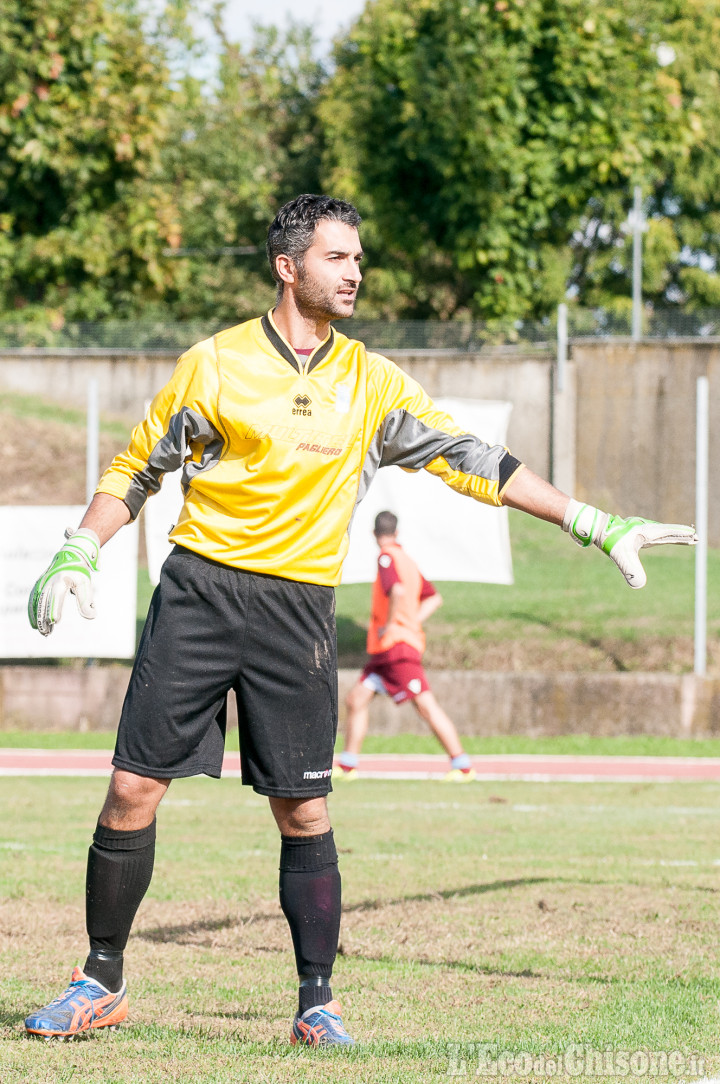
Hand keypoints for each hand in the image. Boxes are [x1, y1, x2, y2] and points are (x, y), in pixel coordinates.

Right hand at [28, 528, 100, 635]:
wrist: (70, 555)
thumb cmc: (79, 572)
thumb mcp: (85, 584)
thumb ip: (86, 601)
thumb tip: (91, 616)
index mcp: (61, 580)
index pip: (57, 596)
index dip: (55, 608)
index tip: (54, 621)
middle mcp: (49, 581)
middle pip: (44, 601)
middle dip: (44, 617)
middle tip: (47, 632)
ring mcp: (42, 583)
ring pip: (37, 602)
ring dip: (38, 617)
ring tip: (42, 631)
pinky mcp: (39, 585)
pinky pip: (33, 600)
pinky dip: (33, 612)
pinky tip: (34, 624)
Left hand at [562, 499, 696, 588]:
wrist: (595, 528)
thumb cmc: (609, 538)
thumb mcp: (620, 556)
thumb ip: (629, 569)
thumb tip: (639, 585)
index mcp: (646, 533)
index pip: (668, 534)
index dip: (681, 536)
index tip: (693, 536)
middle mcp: (645, 530)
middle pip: (668, 533)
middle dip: (681, 536)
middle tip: (695, 538)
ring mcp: (640, 531)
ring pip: (662, 533)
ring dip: (674, 536)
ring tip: (686, 538)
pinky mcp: (634, 534)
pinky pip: (653, 535)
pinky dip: (663, 537)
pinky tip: (663, 540)